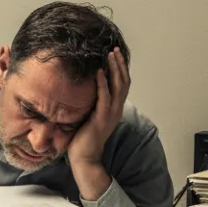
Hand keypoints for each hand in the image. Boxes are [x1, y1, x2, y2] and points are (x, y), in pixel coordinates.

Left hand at [67, 47, 129, 198]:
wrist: (84, 157)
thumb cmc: (84, 137)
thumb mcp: (91, 115)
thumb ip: (93, 102)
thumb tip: (86, 88)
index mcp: (114, 108)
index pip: (122, 85)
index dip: (120, 69)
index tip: (114, 54)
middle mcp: (116, 110)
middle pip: (123, 82)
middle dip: (119, 64)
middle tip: (114, 49)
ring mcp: (110, 114)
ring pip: (117, 87)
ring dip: (114, 70)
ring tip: (109, 55)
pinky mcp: (101, 118)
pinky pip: (104, 97)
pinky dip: (103, 83)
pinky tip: (99, 72)